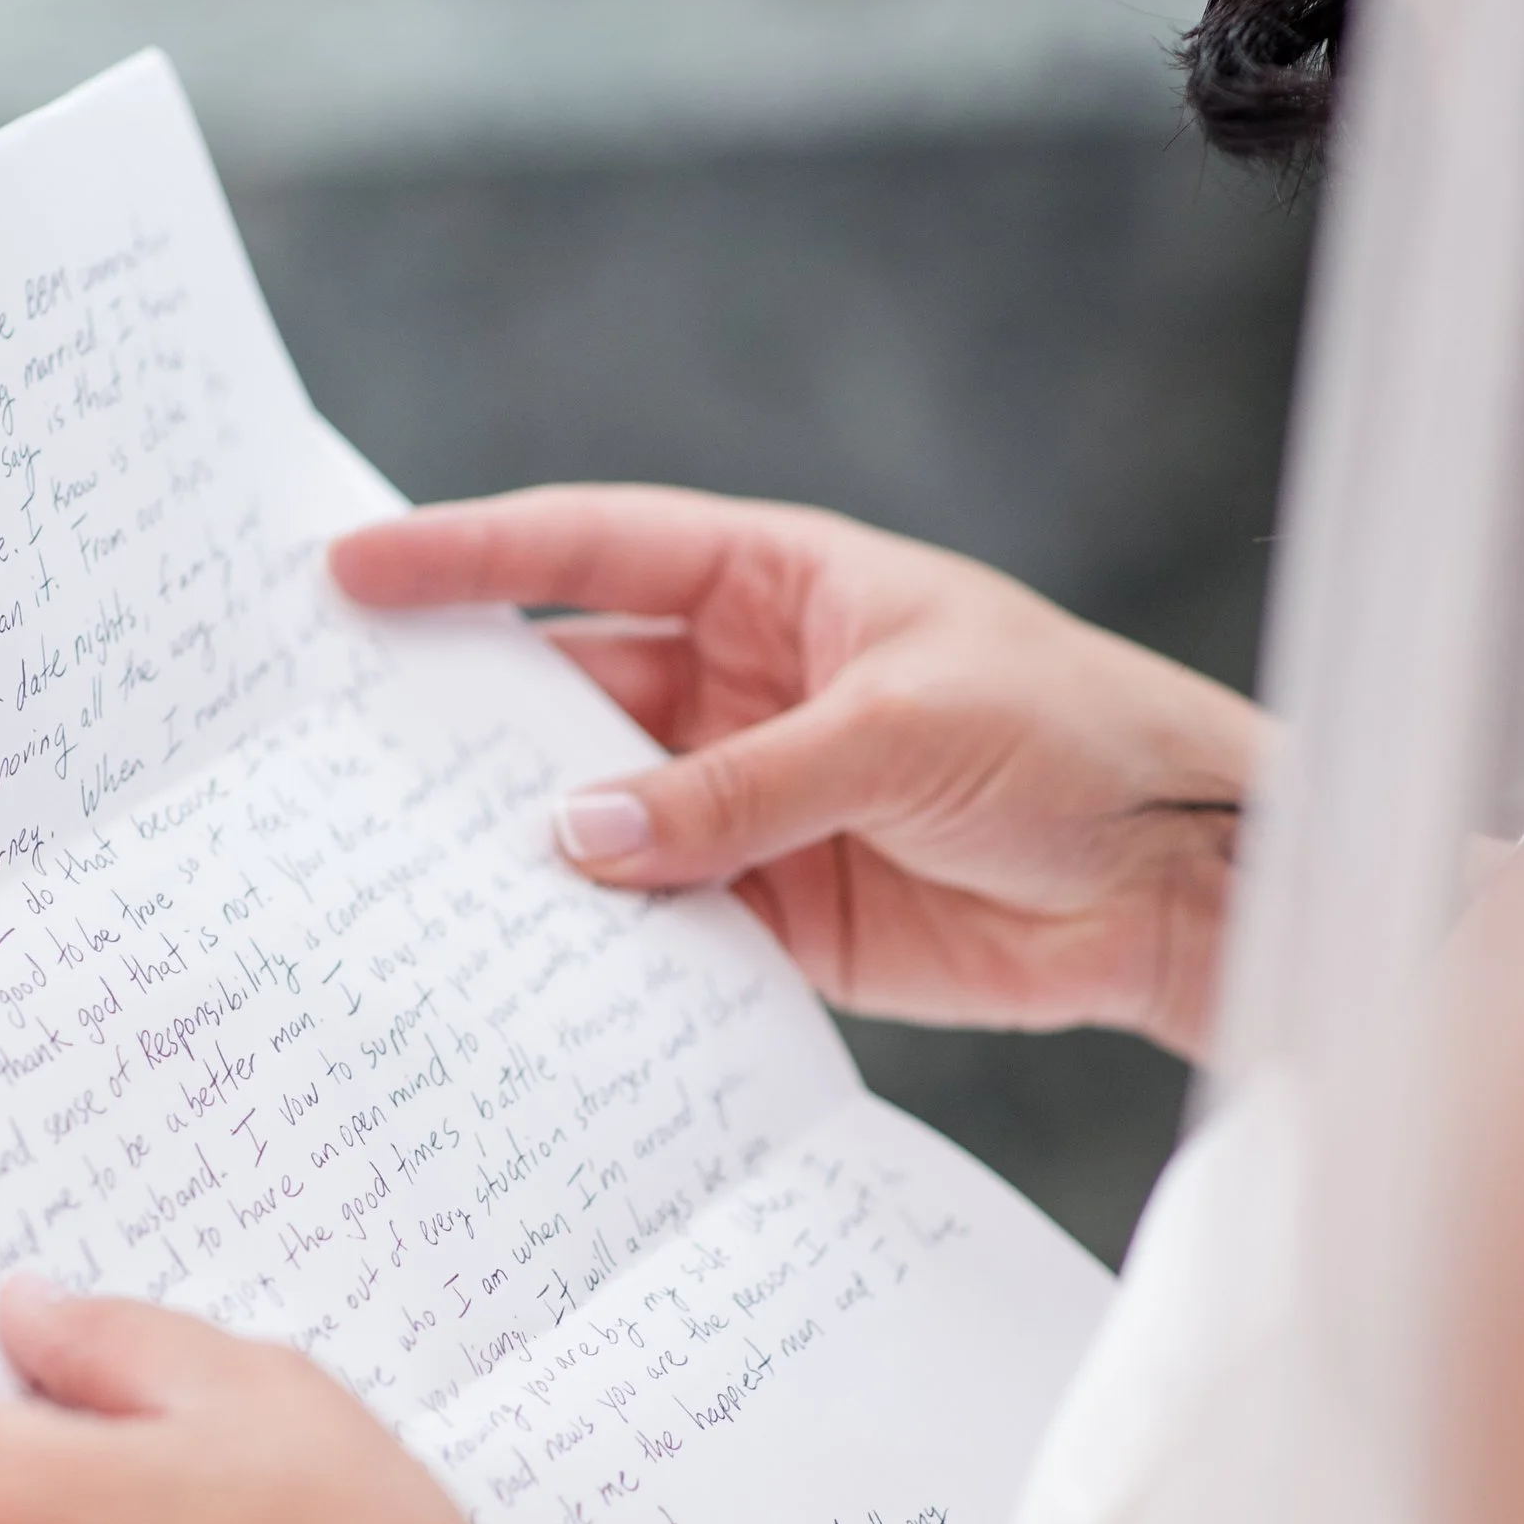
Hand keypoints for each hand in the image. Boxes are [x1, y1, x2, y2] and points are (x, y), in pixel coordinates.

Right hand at [333, 489, 1267, 1060]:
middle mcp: (747, 686)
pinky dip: (600, 949)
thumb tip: (575, 838)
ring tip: (409, 878)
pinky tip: (530, 969)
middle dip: (465, 719)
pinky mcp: (775, 913)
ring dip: (524, 849)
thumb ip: (735, 792)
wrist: (1184, 885)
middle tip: (339, 749)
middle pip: (572, 694)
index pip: (594, 554)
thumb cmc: (1077, 742)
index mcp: (776, 586)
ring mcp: (751, 803)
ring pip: (600, 820)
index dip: (471, 558)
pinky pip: (659, 925)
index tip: (355, 574)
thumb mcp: (900, 735)